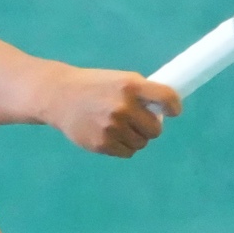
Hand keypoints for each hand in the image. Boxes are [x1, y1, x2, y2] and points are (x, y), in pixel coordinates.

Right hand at [46, 69, 182, 156]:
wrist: (59, 96)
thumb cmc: (94, 86)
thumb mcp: (119, 79)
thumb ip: (141, 92)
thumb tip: (166, 111)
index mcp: (130, 86)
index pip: (166, 98)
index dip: (173, 107)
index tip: (173, 111)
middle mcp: (123, 106)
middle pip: (155, 129)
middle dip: (150, 127)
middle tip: (138, 121)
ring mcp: (112, 127)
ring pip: (141, 143)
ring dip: (136, 138)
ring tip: (120, 127)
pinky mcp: (102, 144)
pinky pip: (127, 153)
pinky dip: (123, 146)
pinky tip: (110, 135)